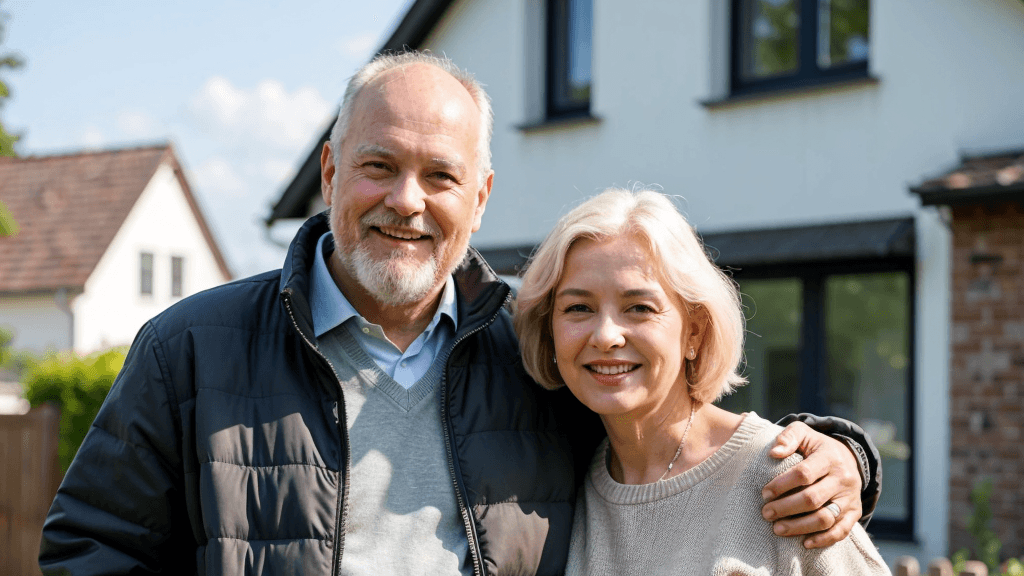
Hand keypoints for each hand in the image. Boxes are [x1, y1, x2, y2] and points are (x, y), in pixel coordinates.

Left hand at [760, 421, 862, 548]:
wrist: (847, 456)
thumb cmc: (816, 446)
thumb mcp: (803, 433)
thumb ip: (788, 437)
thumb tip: (774, 452)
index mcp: (829, 457)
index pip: (804, 473)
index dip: (782, 485)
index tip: (764, 493)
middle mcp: (843, 479)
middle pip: (813, 499)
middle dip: (786, 508)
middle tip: (766, 513)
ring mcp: (850, 497)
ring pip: (826, 518)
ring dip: (800, 527)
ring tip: (777, 529)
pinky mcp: (854, 512)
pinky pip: (842, 531)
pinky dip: (823, 539)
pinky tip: (804, 543)